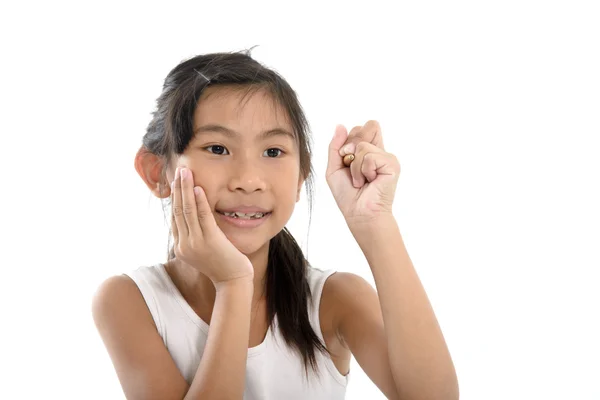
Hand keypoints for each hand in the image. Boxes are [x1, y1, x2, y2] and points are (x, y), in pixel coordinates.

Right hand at [171, 167, 253, 285]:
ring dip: (185, 189)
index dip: (175, 198)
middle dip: (178, 189)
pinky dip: (199, 201)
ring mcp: (195, 243)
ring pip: (187, 211)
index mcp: (181, 247)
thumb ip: (196, 236)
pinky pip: (202, 216)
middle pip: (177, 211)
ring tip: (185, 173)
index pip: (174, 218)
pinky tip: (198, 188)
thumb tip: (194, 219)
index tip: (176, 182)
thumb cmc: (222, 265)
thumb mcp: (203, 251)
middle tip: (178, 171)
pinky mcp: (210, 240)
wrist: (233, 281)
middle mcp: (184, 245)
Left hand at [326, 120, 400, 225]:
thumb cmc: (347, 194)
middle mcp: (379, 151)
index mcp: (367, 150)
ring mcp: (387, 157)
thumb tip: (340, 125)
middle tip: (351, 165)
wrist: (358, 213)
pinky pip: (369, 157)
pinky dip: (362, 171)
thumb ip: (335, 146)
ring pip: (362, 146)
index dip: (349, 138)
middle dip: (352, 146)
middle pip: (369, 126)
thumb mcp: (334, 167)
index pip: (360, 127)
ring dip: (354, 167)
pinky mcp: (392, 164)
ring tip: (360, 181)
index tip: (345, 157)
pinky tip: (369, 182)